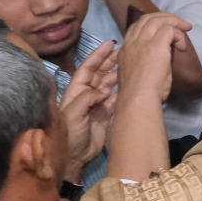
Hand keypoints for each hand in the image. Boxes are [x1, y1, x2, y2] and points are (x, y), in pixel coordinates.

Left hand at [56, 41, 119, 167]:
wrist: (75, 156)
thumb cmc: (69, 133)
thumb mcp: (73, 114)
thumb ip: (88, 98)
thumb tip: (106, 88)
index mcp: (76, 90)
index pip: (87, 68)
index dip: (98, 55)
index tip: (110, 44)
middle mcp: (87, 93)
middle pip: (100, 72)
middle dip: (111, 60)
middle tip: (125, 50)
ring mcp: (98, 103)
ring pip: (110, 83)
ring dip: (119, 73)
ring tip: (131, 62)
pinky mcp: (107, 113)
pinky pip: (117, 97)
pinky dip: (123, 89)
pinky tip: (132, 81)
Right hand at [116, 11, 192, 108]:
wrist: (137, 98)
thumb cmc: (139, 92)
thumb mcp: (137, 72)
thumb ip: (143, 60)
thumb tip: (158, 56)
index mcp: (125, 49)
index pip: (136, 26)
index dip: (152, 23)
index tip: (165, 28)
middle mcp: (131, 42)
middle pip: (147, 18)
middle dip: (165, 17)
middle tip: (179, 24)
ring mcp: (142, 42)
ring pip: (158, 20)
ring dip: (175, 22)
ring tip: (186, 28)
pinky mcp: (156, 46)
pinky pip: (169, 30)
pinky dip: (179, 35)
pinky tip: (182, 47)